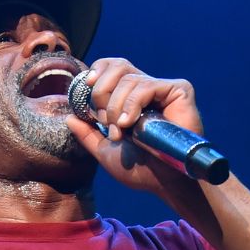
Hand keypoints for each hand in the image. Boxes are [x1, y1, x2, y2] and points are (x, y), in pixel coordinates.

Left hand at [65, 57, 207, 199]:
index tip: (87, 85)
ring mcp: (163, 89)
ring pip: (129, 80)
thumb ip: (88, 134)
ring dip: (116, 107)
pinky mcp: (179, 91)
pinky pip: (147, 86)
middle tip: (106, 121)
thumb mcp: (105, 151)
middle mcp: (147, 89)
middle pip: (118, 66)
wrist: (164, 183)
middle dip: (102, 92)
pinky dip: (132, 104)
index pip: (113, 66)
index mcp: (130, 98)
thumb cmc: (140, 170)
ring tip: (122, 130)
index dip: (98, 70)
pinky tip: (131, 123)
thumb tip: (70, 117)